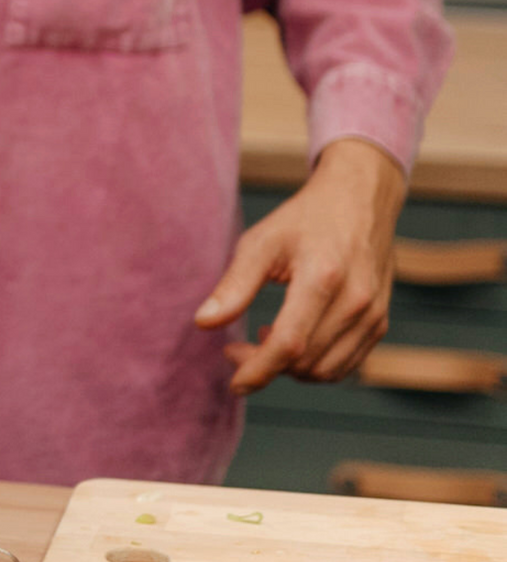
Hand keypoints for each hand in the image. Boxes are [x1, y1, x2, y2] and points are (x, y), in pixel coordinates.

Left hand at [194, 138, 406, 394]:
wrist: (358, 201)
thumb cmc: (303, 219)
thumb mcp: (261, 241)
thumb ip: (234, 285)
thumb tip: (202, 323)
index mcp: (323, 278)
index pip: (289, 344)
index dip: (258, 369)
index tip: (233, 381)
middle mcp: (355, 302)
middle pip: (305, 362)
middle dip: (266, 366)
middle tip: (237, 347)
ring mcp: (373, 315)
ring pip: (327, 371)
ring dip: (290, 369)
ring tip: (264, 338)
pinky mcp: (380, 322)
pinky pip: (346, 364)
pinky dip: (315, 365)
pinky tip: (293, 340)